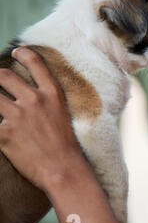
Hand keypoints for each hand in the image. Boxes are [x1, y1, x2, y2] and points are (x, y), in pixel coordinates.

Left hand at [0, 47, 84, 190]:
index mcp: (52, 95)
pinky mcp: (4, 133)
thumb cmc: (66, 147)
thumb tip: (28, 97)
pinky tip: (1, 132)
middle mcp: (34, 100)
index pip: (35, 63)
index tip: (17, 53)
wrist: (63, 170)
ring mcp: (18, 116)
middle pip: (3, 75)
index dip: (23, 54)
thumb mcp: (62, 116)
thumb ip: (46, 103)